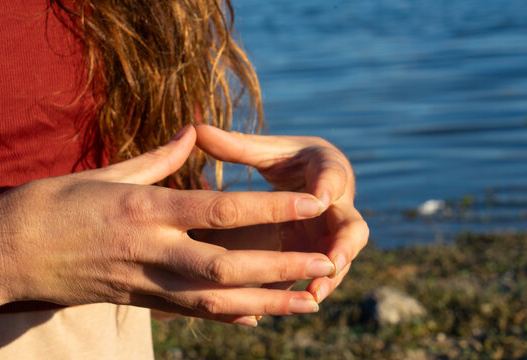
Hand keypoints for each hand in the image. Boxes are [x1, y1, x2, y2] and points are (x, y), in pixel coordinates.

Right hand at [0, 125, 334, 324]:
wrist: (11, 253)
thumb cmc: (57, 204)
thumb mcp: (111, 173)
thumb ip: (161, 156)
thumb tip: (193, 130)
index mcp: (146, 210)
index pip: (221, 209)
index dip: (272, 209)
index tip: (313, 202)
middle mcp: (151, 251)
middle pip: (228, 266)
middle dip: (282, 266)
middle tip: (328, 262)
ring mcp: (147, 284)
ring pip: (218, 302)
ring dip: (268, 303)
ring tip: (310, 301)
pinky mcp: (142, 303)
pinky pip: (194, 314)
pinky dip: (232, 316)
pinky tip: (263, 317)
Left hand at [194, 125, 368, 302]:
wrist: (308, 179)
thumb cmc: (287, 161)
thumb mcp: (267, 152)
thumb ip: (236, 146)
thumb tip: (196, 128)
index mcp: (327, 168)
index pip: (333, 176)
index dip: (329, 187)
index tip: (319, 199)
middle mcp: (338, 203)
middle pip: (352, 226)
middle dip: (345, 245)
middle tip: (333, 260)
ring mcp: (333, 233)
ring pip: (340, 259)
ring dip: (329, 278)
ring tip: (312, 295)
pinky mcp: (322, 252)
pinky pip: (321, 274)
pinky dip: (309, 287)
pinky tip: (287, 305)